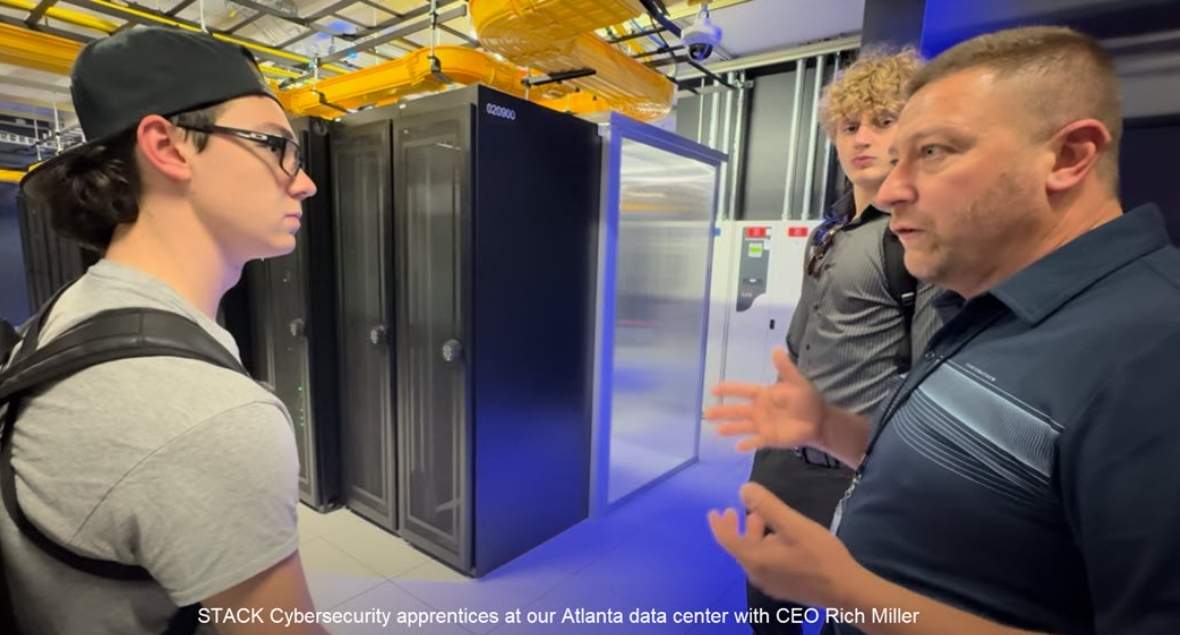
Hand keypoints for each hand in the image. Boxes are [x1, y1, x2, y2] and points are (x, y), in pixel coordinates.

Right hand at [704, 347, 828, 451]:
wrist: (819, 420)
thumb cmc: (807, 400)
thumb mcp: (796, 381)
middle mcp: (759, 410)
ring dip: (730, 428)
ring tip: (716, 431)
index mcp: (763, 395)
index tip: (713, 389)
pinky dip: (747, 444)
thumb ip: (785, 368)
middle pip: (737, 410)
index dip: (728, 390)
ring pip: (742, 426)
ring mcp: (763, 425)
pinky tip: (738, 446)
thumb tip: (776, 349)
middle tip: (706, 413)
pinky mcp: (770, 438)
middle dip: (722, 412)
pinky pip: (756, 441)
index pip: (742, 391)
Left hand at [708, 483, 863, 607]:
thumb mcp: (793, 525)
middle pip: (740, 547)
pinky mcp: (784, 587)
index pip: (727, 540)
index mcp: (755, 559)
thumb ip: (767, 506)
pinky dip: (764, 547)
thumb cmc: (819, 555)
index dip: (718, 524)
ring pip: (754, 555)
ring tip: (761, 518)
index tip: (713, 511)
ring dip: (754, 535)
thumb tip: (743, 489)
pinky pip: (765, 564)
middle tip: (736, 510)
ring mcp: (771, 583)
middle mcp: (758, 574)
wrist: (845, 590)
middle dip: (737, 527)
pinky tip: (779, 539)